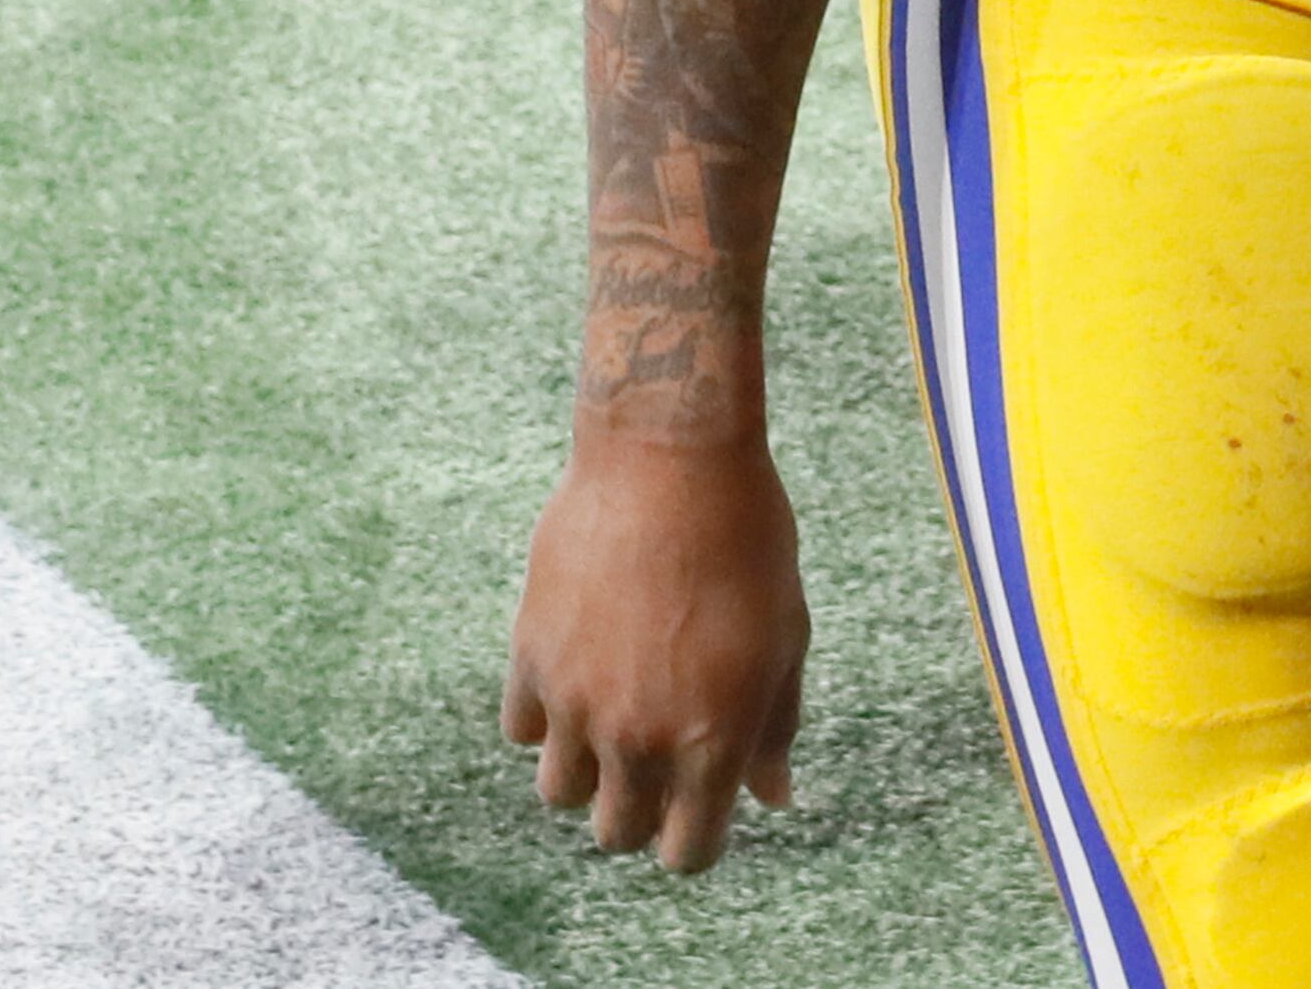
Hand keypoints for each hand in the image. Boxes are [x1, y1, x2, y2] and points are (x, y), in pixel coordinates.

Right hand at [506, 433, 808, 876]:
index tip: (697, 807)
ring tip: (620, 706)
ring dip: (589, 767)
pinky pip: (523, 731)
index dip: (694, 838)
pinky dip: (547, 714)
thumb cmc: (749, 538)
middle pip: (617, 833)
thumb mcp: (787, 633)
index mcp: (712, 738)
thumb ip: (775, 725)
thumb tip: (773, 797)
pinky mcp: (530, 659)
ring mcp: (578, 701)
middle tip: (662, 748)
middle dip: (642, 806)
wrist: (671, 456)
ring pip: (561, 793)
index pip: (687, 854)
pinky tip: (582, 664)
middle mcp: (639, 736)